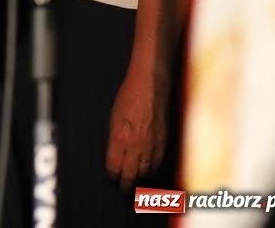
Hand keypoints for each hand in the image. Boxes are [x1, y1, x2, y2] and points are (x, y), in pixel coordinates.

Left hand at [105, 65, 167, 187]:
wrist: (149, 87)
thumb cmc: (128, 98)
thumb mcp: (113, 119)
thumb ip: (114, 139)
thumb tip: (114, 155)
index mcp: (119, 138)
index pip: (114, 166)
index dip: (112, 175)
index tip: (111, 177)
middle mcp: (135, 145)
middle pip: (130, 174)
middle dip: (125, 183)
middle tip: (122, 187)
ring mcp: (151, 145)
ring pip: (145, 172)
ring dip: (139, 178)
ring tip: (134, 182)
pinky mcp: (163, 142)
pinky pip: (157, 163)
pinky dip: (151, 170)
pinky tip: (148, 171)